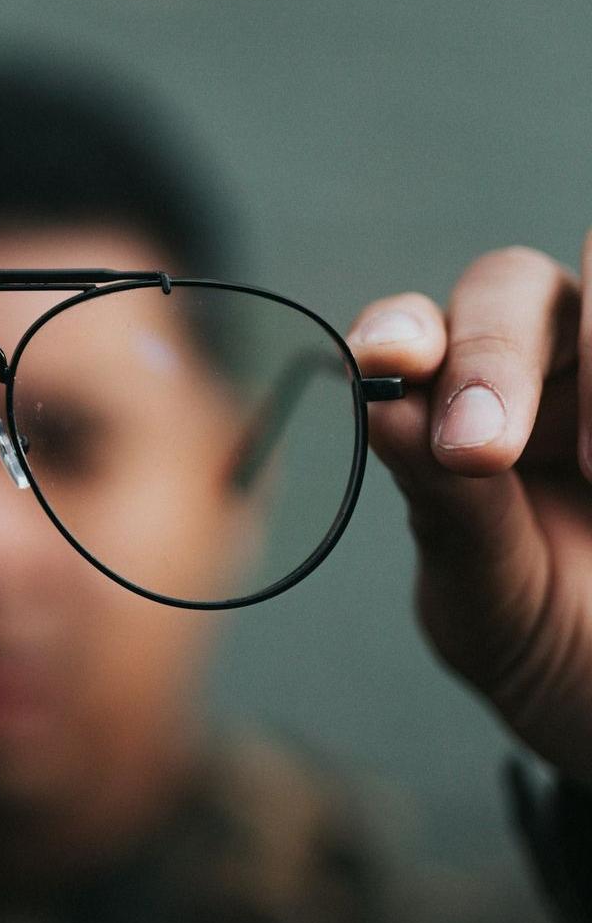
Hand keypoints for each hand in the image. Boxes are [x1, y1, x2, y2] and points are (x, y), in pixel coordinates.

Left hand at [348, 239, 591, 783]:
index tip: (391, 361)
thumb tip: (382, 403)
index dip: (403, 326)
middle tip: (482, 452)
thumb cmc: (541, 637)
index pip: (418, 330)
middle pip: (513, 286)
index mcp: (454, 409)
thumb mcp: (487, 588)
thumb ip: (447, 505)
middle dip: (494, 354)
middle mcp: (540, 368)